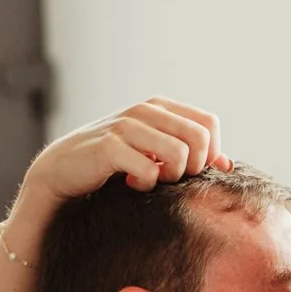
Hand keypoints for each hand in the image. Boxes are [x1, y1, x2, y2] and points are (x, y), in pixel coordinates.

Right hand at [22, 98, 228, 210]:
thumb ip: (189, 155)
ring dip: (169, 177)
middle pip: (200, 140)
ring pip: (178, 154)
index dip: (208, 154)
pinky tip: (129, 185)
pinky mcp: (109, 146)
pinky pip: (148, 169)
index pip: (209, 124)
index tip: (188, 172)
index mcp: (160, 107)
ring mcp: (126, 125)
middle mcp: (145, 110)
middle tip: (169, 179)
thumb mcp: (154, 153)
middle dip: (192, 168)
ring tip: (149, 181)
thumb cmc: (113, 165)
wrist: (62, 171)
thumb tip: (228, 164)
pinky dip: (145, 184)